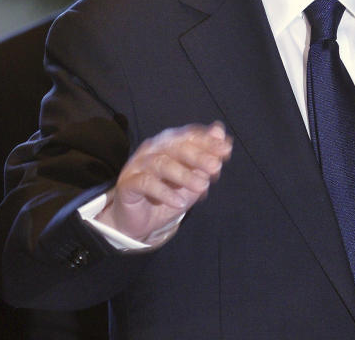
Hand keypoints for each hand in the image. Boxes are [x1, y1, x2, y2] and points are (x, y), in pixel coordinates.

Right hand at [97, 122, 231, 242]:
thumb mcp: (193, 180)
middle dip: (198, 156)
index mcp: (169, 144)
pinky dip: (164, 192)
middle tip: (216, 167)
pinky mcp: (127, 183)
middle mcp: (152, 149)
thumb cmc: (168, 195)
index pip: (188, 136)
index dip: (207, 141)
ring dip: (184, 174)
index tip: (227, 150)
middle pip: (176, 147)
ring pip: (161, 163)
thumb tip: (221, 132)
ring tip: (202, 187)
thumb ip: (207, 158)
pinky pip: (146, 183)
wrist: (140, 222)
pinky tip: (179, 203)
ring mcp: (138, 165)